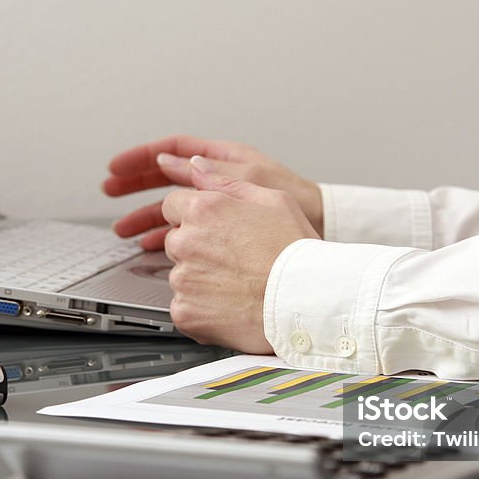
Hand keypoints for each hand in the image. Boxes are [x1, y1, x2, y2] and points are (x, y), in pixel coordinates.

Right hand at [104, 135, 323, 249]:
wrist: (320, 237)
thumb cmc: (298, 204)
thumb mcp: (250, 180)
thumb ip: (210, 172)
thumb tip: (170, 161)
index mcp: (225, 160)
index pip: (173, 151)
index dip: (141, 158)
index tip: (117, 168)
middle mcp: (219, 183)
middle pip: (166, 179)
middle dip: (134, 187)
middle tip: (108, 193)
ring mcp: (221, 208)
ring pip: (173, 210)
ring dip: (146, 218)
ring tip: (123, 232)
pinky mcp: (224, 233)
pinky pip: (186, 232)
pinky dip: (166, 238)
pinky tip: (151, 248)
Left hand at [161, 156, 319, 351]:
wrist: (305, 303)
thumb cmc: (295, 253)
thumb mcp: (273, 199)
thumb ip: (226, 181)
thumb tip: (196, 166)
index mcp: (202, 209)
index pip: (173, 205)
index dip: (196, 217)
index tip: (215, 231)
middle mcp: (186, 242)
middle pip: (176, 241)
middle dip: (196, 248)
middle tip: (234, 261)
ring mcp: (182, 280)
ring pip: (181, 276)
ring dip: (200, 280)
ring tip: (237, 286)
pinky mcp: (185, 312)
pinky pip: (185, 307)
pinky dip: (202, 309)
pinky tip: (230, 306)